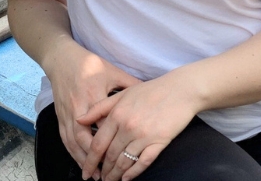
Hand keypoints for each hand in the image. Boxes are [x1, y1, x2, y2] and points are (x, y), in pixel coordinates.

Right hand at [43, 42, 141, 175]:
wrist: (62, 58)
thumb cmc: (90, 64)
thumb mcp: (113, 72)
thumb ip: (130, 84)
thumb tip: (151, 93)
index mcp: (94, 96)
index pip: (104, 125)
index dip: (112, 142)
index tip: (123, 155)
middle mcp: (78, 108)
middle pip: (85, 140)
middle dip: (95, 159)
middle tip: (107, 175)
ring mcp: (67, 113)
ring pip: (73, 143)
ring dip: (83, 160)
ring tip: (94, 175)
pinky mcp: (60, 116)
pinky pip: (65, 139)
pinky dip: (72, 153)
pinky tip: (80, 162)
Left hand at [76, 75, 198, 180]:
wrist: (181, 90)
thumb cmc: (152, 90)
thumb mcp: (123, 93)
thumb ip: (99, 108)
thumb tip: (79, 120)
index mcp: (117, 114)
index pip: (98, 144)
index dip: (90, 161)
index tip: (86, 171)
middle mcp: (128, 127)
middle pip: (110, 156)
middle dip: (102, 171)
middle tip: (98, 179)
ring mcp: (144, 135)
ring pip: (124, 162)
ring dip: (115, 175)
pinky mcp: (159, 142)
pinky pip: (143, 162)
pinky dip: (133, 173)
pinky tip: (127, 178)